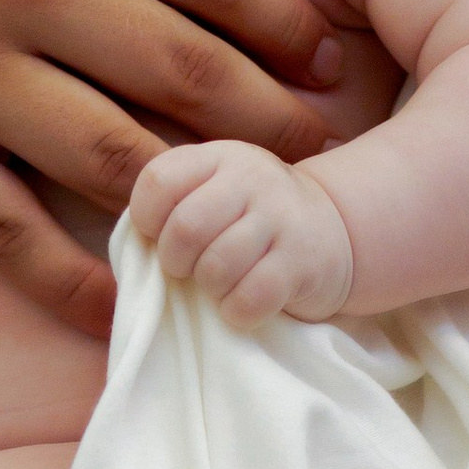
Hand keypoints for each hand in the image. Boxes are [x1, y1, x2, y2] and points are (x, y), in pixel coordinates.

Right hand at [0, 0, 343, 339]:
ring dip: (196, 199)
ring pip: (115, 158)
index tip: (329, 59)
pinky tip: (128, 305)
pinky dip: (75, 282)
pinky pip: (9, 231)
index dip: (289, 23)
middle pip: (187, 72)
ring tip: (250, 221)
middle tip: (325, 155)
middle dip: (274, 125)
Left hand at [129, 139, 353, 324]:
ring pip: (217, 267)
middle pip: (185, 228)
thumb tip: (134, 247)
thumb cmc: (251, 219)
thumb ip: (174, 205)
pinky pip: (250, 298)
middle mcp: (252, 178)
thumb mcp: (216, 191)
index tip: (161, 236)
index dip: (148, 220)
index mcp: (219, 157)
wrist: (334, 230)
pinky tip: (244, 302)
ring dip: (210, 289)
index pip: (158, 181)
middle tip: (191, 268)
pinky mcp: (304, 262)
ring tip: (222, 284)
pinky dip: (237, 311)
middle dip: (176, 262)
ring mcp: (282, 218)